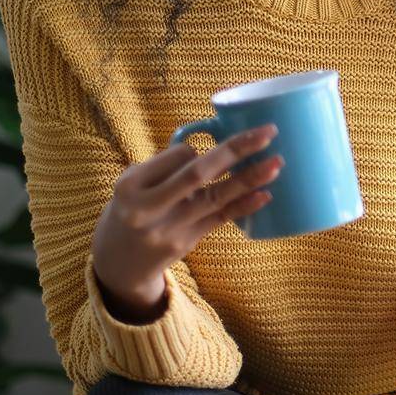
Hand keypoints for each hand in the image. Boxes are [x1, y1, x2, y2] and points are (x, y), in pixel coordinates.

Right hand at [91, 123, 282, 322]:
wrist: (118, 262)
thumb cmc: (133, 209)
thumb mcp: (133, 184)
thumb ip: (167, 165)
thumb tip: (216, 143)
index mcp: (130, 185)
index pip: (176, 156)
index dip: (197, 149)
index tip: (204, 147)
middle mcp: (147, 208)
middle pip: (198, 174)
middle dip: (235, 150)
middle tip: (268, 132)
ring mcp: (169, 228)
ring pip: (216, 197)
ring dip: (250, 178)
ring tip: (277, 162)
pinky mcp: (187, 241)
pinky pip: (221, 219)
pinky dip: (244, 205)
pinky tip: (266, 194)